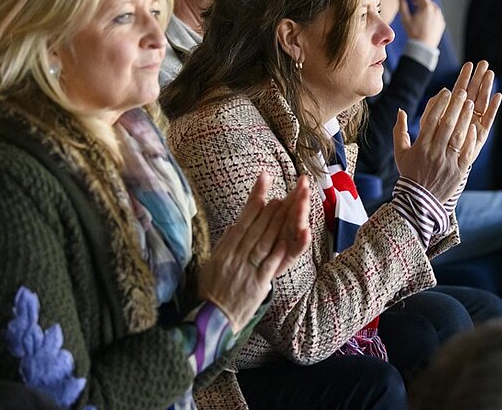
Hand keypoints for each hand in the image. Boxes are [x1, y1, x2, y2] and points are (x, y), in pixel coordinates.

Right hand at [198, 172, 310, 331]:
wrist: (210, 321)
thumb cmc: (211, 291)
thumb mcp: (212, 263)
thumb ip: (225, 244)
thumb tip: (236, 226)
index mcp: (225, 250)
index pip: (242, 220)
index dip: (255, 199)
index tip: (264, 180)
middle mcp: (236, 257)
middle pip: (258, 227)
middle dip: (273, 207)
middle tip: (287, 190)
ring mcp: (248, 270)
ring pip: (266, 241)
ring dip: (280, 221)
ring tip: (291, 203)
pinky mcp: (259, 284)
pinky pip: (272, 263)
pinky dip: (282, 247)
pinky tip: (291, 234)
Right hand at [393, 61, 500, 201]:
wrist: (419, 201)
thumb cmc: (410, 174)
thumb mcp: (400, 153)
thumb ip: (399, 131)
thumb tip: (400, 110)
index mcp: (420, 146)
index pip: (430, 120)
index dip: (439, 104)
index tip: (446, 91)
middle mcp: (434, 152)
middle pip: (446, 124)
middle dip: (455, 106)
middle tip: (463, 91)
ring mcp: (447, 161)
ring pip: (457, 135)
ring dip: (465, 118)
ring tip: (471, 103)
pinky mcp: (458, 170)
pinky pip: (465, 151)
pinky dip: (470, 138)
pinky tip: (474, 126)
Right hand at [400, 0, 445, 47]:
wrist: (424, 47)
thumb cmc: (414, 33)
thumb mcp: (405, 20)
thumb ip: (403, 7)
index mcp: (426, 7)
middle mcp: (435, 10)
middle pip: (426, 1)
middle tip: (412, 0)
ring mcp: (439, 17)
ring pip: (431, 8)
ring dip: (424, 7)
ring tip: (417, 10)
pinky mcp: (441, 23)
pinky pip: (435, 15)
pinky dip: (430, 14)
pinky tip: (423, 19)